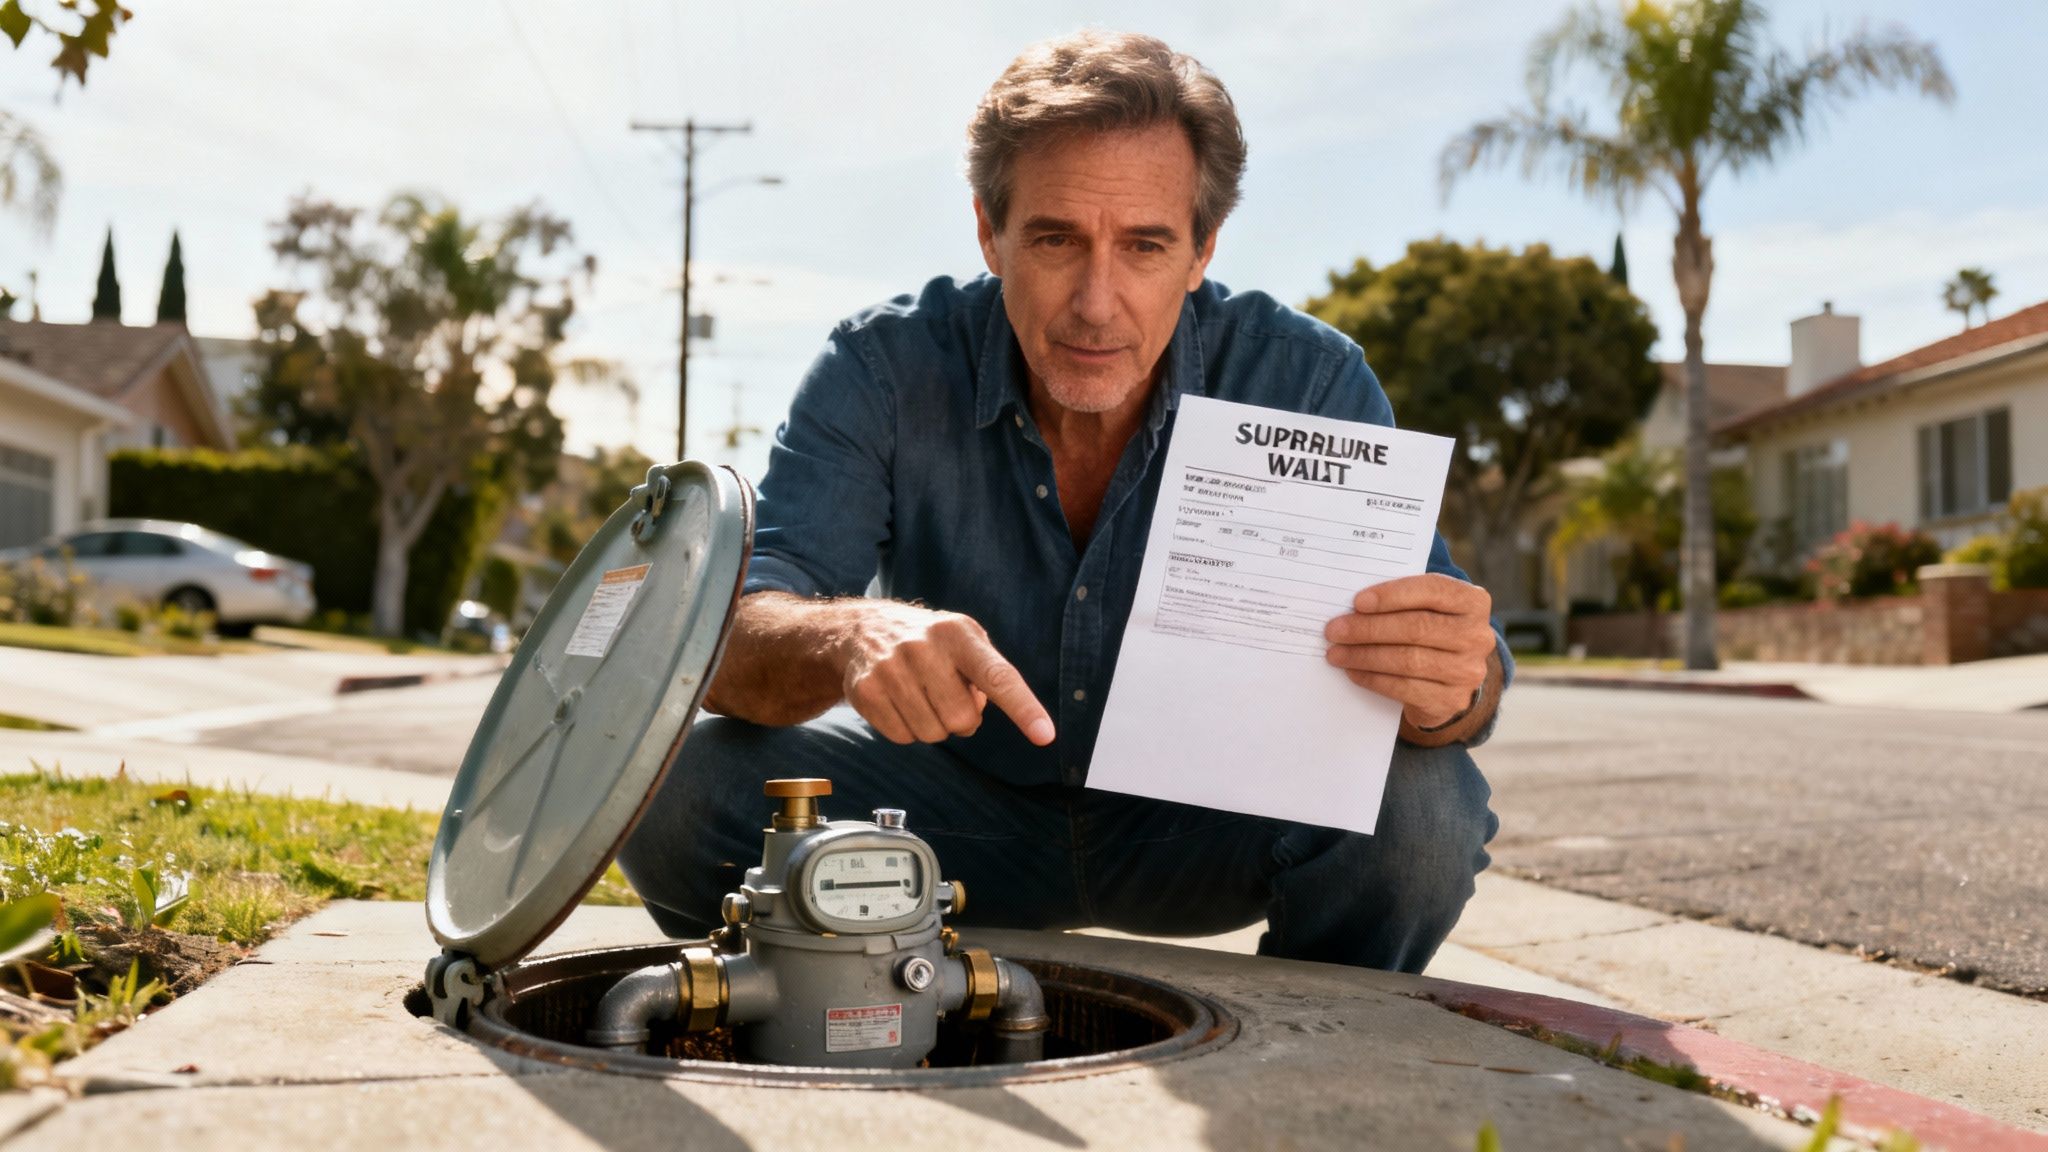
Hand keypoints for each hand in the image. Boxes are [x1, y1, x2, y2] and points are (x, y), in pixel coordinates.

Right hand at [836, 601, 1055, 746]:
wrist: (862, 630)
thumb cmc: (930, 642)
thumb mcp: (964, 639)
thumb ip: (987, 673)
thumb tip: (978, 712)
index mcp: (958, 634)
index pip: (998, 676)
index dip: (1024, 708)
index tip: (1045, 735)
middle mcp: (923, 648)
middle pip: (961, 719)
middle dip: (961, 720)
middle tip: (948, 698)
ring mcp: (891, 669)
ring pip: (931, 734)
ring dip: (933, 726)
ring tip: (921, 696)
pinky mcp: (866, 691)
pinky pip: (902, 737)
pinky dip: (907, 730)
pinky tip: (900, 703)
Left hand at [1323, 574, 1495, 729]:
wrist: (1451, 676)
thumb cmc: (1429, 629)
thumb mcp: (1426, 606)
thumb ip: (1402, 599)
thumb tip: (1353, 606)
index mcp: (1472, 601)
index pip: (1432, 590)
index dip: (1392, 595)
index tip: (1357, 602)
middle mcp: (1477, 635)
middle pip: (1416, 628)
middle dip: (1368, 629)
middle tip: (1334, 630)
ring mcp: (1468, 670)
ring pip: (1408, 660)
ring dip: (1365, 656)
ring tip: (1336, 653)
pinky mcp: (1452, 699)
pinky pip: (1405, 688)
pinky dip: (1374, 679)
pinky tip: (1353, 672)